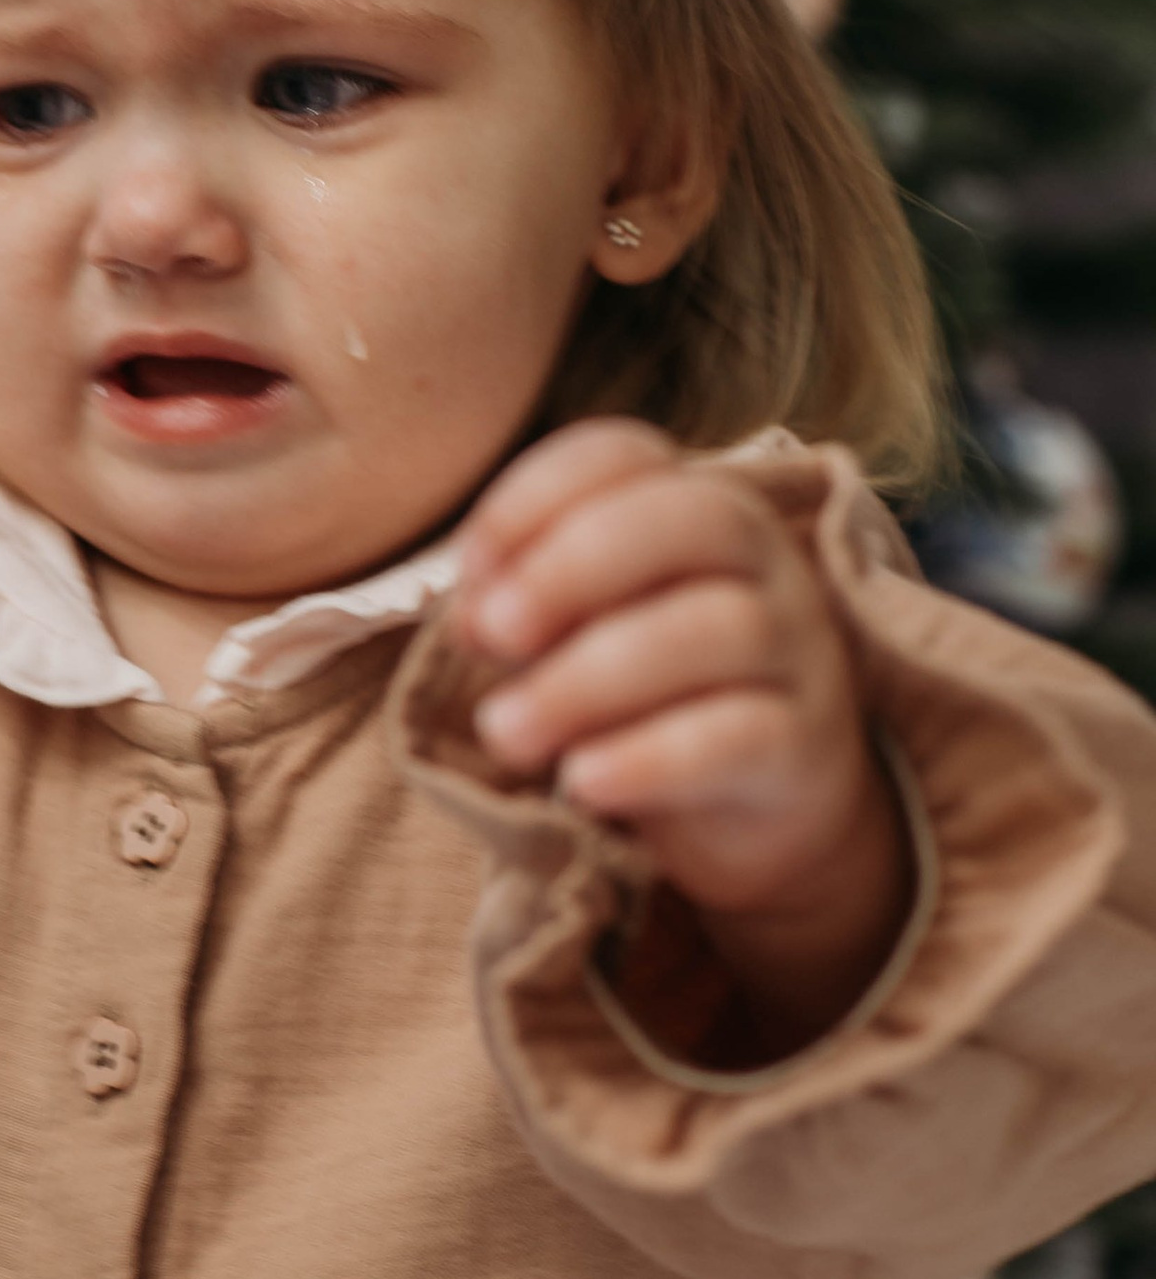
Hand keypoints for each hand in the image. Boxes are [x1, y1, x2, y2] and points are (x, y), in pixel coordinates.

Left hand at [455, 421, 909, 1057]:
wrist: (749, 822)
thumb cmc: (641, 702)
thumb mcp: (572, 642)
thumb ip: (524, 613)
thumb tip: (475, 615)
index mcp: (693, 512)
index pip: (628, 457)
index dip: (537, 495)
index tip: (469, 570)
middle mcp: (762, 562)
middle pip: (695, 517)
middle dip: (575, 566)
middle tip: (495, 634)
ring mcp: (799, 651)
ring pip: (720, 628)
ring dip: (590, 679)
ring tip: (507, 730)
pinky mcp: (810, 748)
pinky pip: (744, 735)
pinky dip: (652, 758)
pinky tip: (582, 781)